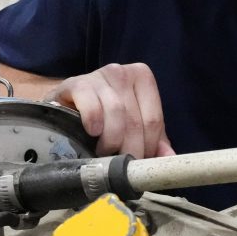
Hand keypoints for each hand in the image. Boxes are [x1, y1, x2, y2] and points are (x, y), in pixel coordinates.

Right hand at [45, 62, 174, 158]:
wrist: (66, 104)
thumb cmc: (104, 114)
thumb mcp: (133, 123)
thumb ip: (154, 139)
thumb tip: (169, 157)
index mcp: (143, 77)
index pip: (153, 120)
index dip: (148, 147)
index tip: (138, 161)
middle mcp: (123, 72)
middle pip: (135, 120)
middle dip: (129, 148)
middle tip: (121, 163)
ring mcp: (100, 75)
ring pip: (116, 113)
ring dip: (111, 139)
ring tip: (104, 151)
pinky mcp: (77, 83)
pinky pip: (91, 105)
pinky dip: (93, 121)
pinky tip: (92, 132)